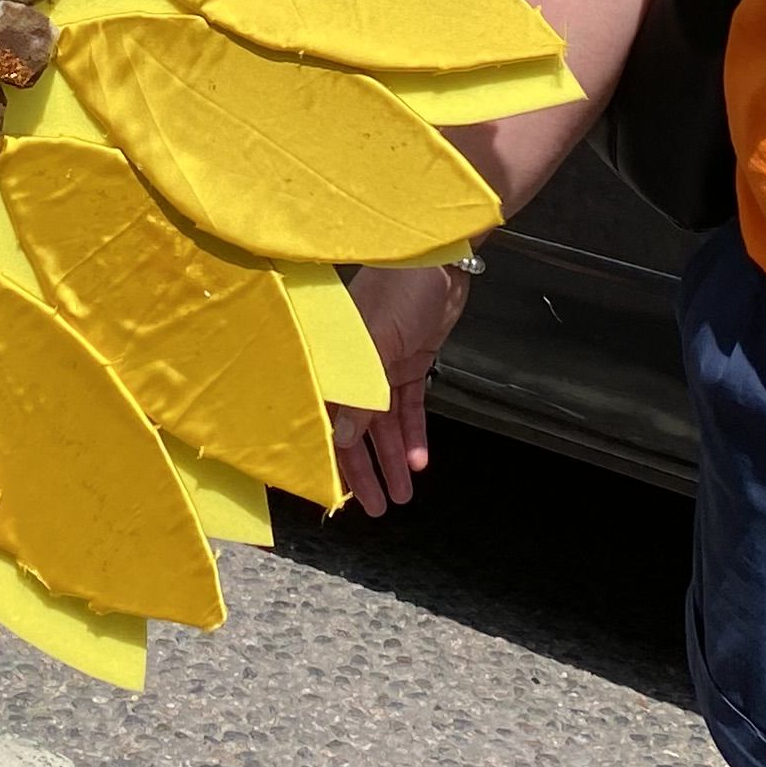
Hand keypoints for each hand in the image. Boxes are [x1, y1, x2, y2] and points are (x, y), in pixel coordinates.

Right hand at [333, 260, 473, 519]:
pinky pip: (408, 407)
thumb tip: (339, 440)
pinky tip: (417, 461)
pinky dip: (413, 434)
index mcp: (333, 360)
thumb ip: (360, 395)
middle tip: (377, 509)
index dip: (328, 455)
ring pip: (383, 424)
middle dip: (366, 470)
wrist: (441, 258)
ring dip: (392, 460)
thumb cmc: (399, 290)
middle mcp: (353, 367)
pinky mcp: (410, 362)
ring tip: (401, 497)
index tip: (334, 493)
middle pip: (355, 428)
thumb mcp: (378, 345)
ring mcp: (382, 365)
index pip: (324, 416)